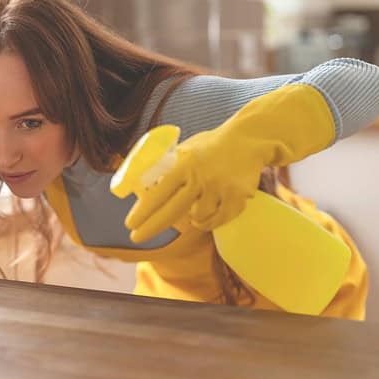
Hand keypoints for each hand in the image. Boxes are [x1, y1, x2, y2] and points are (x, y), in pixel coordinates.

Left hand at [111, 85, 335, 242]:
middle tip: (136, 238)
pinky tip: (206, 216)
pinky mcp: (237, 198)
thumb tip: (144, 187)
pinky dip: (209, 222)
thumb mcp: (186, 149)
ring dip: (191, 220)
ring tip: (193, 210)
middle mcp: (201, 178)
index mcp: (185, 165)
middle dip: (151, 228)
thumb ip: (168, 167)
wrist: (249, 140)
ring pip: (196, 219)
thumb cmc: (211, 146)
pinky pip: (217, 221)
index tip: (130, 224)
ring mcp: (220, 190)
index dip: (142, 211)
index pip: (158, 193)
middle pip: (172, 212)